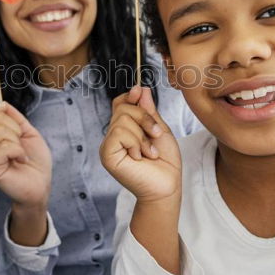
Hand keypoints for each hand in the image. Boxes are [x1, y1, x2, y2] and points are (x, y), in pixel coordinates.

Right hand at [0, 101, 51, 209]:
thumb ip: (14, 117)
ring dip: (18, 143)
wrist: (41, 183)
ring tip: (20, 155)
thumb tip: (2, 104)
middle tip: (20, 146)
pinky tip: (20, 161)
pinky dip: (18, 152)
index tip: (2, 109)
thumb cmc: (35, 160)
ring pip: (0, 133)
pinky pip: (3, 148)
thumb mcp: (28, 132)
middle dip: (16, 129)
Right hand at [100, 86, 181, 202]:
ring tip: (149, 152)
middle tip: (156, 135)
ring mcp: (109, 146)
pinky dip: (135, 142)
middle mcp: (114, 136)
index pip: (119, 103)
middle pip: (122, 108)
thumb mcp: (159, 129)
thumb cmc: (165, 162)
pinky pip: (118, 133)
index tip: (139, 91)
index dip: (129, 95)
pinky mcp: (107, 155)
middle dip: (144, 117)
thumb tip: (141, 89)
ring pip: (121, 119)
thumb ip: (148, 111)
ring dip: (142, 135)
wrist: (167, 186)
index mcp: (125, 129)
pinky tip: (140, 157)